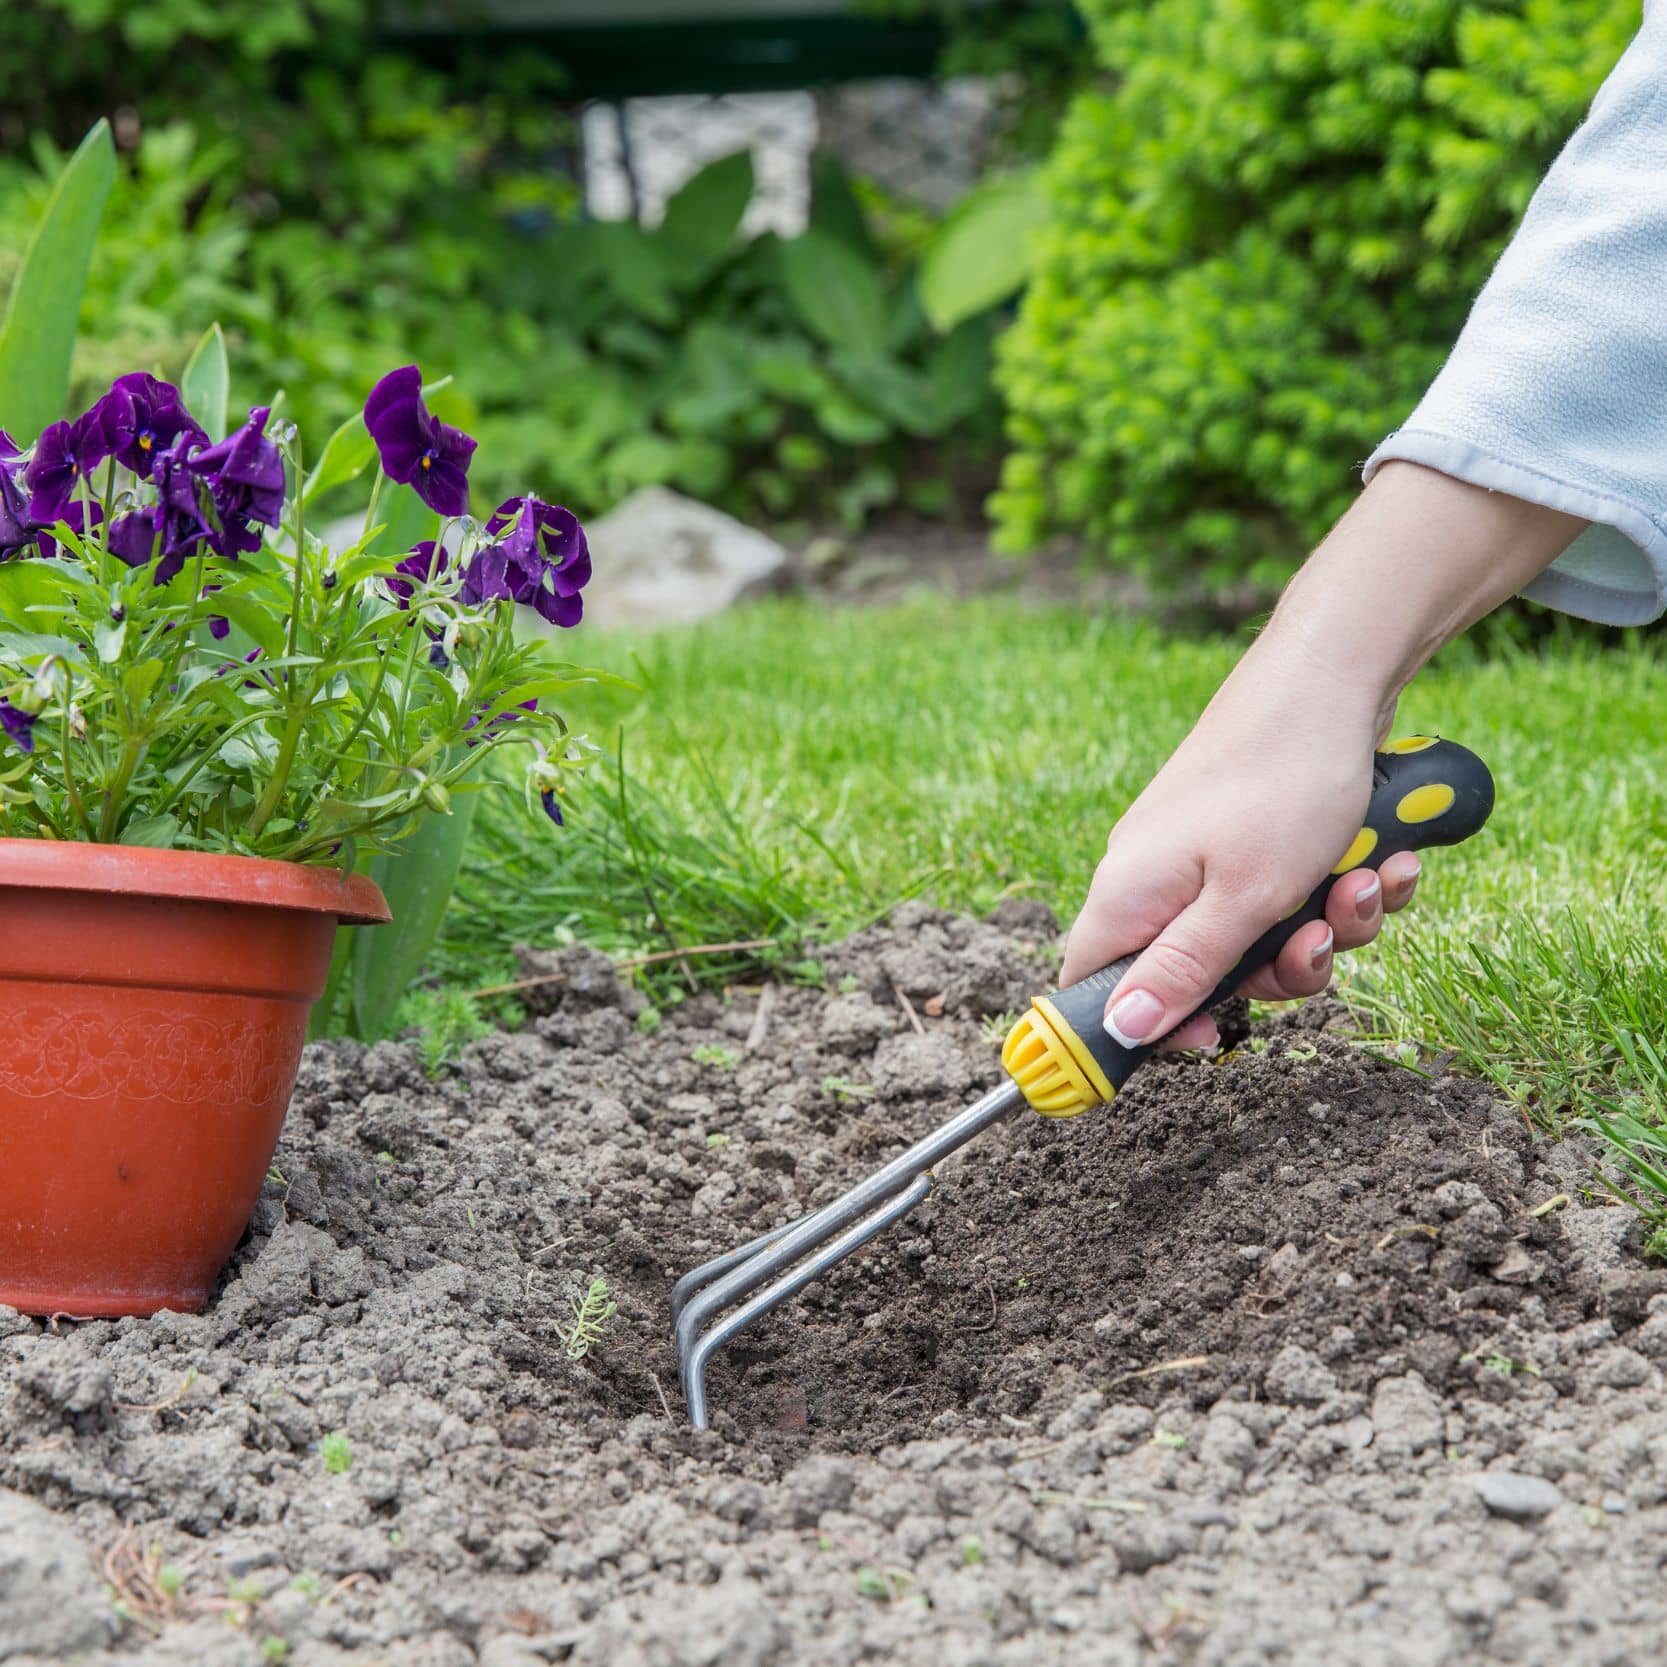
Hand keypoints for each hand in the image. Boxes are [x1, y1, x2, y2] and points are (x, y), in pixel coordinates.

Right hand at [1060, 460, 1583, 1052]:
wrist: (1337, 673)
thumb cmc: (1282, 781)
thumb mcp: (1242, 898)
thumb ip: (1181, 970)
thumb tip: (1121, 1029)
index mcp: (1130, 893)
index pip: (1096, 986)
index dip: (1146, 1027)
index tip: (1214, 1036)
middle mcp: (1159, 877)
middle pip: (1199, 973)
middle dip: (1278, 971)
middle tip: (1317, 942)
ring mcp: (1208, 854)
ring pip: (1262, 937)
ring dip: (1328, 926)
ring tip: (1367, 880)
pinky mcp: (1255, 837)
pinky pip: (1293, 895)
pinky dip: (1342, 886)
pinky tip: (1384, 857)